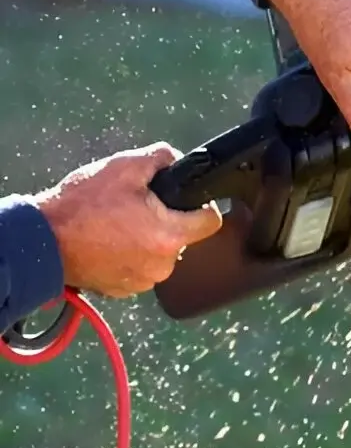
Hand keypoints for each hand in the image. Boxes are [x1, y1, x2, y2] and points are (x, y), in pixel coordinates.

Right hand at [33, 143, 222, 298]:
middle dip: (167, 220)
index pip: (211, 221)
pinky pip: (140, 267)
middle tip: (138, 207)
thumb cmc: (82, 205)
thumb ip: (162, 157)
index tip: (184, 199)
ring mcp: (142, 282)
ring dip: (147, 239)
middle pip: (183, 236)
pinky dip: (130, 255)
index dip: (202, 205)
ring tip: (119, 224)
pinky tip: (109, 241)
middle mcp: (162, 266)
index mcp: (169, 236)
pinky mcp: (123, 290)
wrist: (41, 241)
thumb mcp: (125, 166)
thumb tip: (178, 160)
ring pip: (160, 253)